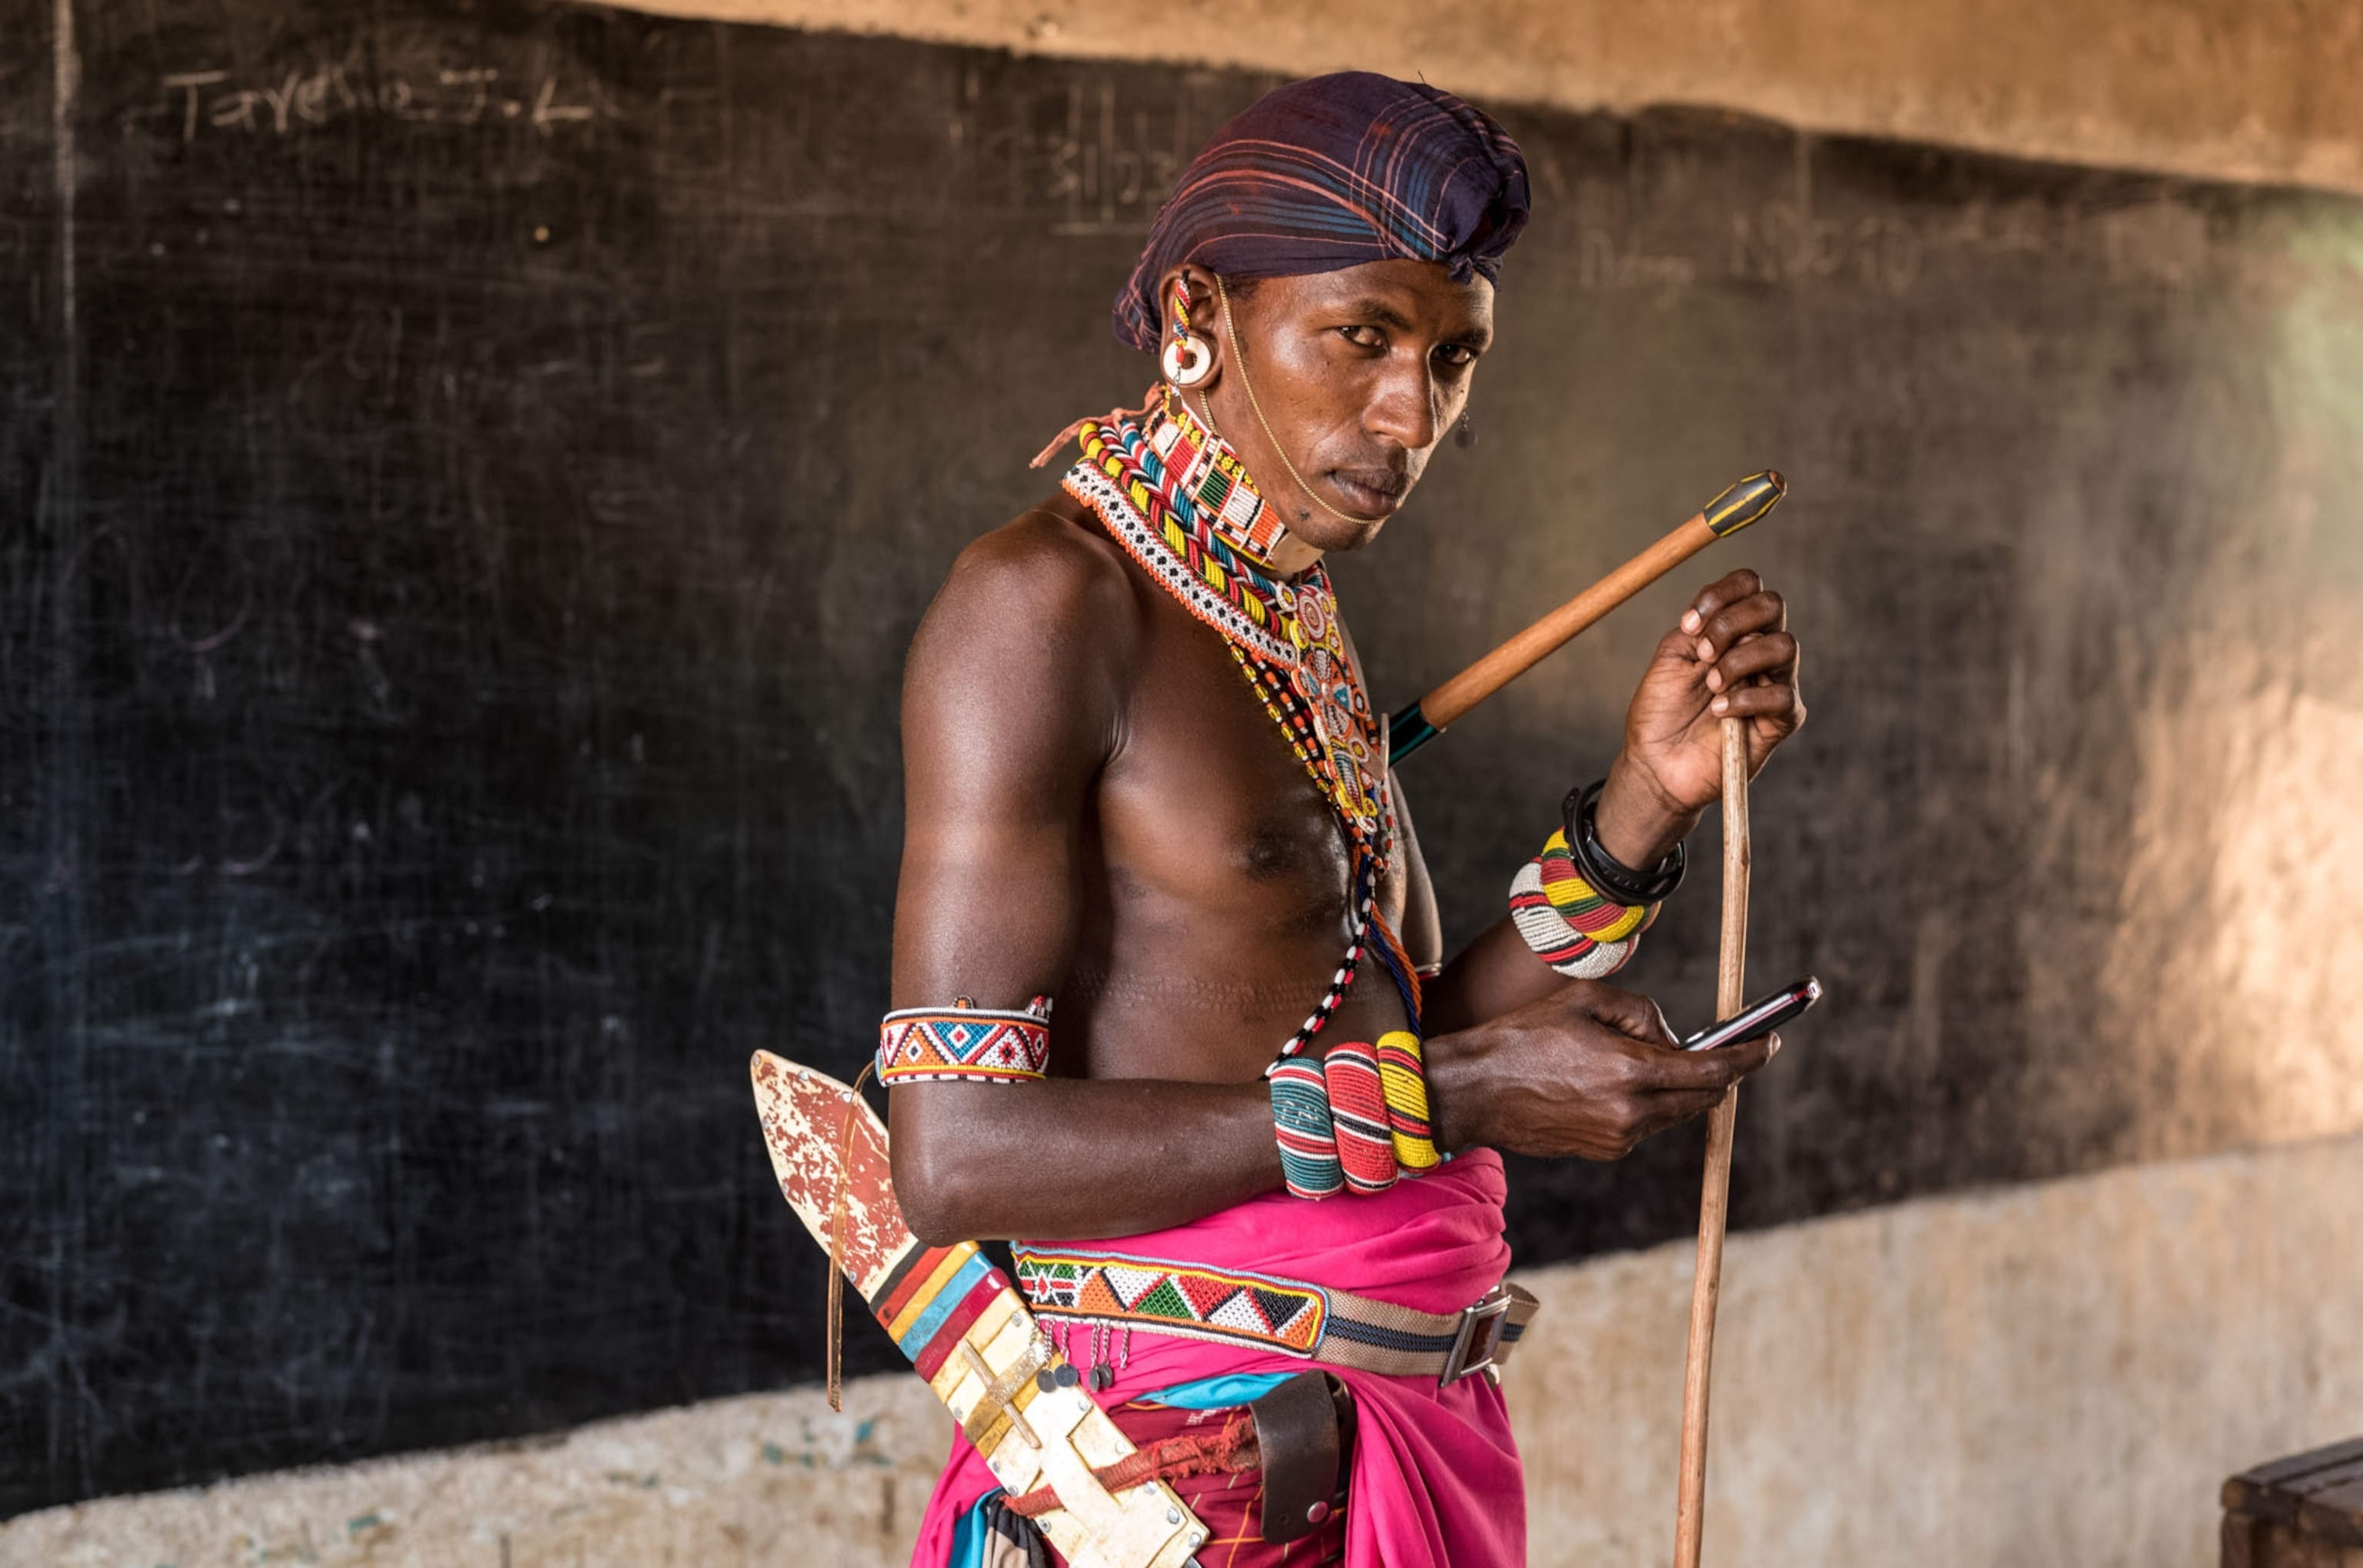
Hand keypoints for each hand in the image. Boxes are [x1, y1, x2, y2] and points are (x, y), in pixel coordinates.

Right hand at [1428, 980, 1778, 1160]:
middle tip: (1723, 1045)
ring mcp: (1621, 1138)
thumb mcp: (1585, 999)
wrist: (1475, 1092)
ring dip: (1679, 1085)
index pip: (1714, 1069)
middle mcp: (1632, 1112)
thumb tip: (1673, 1039)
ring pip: (1678, 1111)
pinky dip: (1649, 1102)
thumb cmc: (1524, 1036)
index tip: (1770, 1041)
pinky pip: (1648, 1124)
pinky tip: (1613, 1081)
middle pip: (1705, 1095)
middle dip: (1720, 1070)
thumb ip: (1643, 1012)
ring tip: (1640, 1056)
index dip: (1750, 1055)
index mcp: (1630, 1071)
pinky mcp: (1607, 1151)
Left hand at [1593, 569, 1803, 866]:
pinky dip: (1745, 699)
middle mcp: (1757, 650)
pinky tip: (1719, 711)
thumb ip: (1697, 629)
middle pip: (1772, 606)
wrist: (1655, 763)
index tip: (1689, 623)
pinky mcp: (1780, 720)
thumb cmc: (1660, 711)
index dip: (1723, 593)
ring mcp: (1773, 683)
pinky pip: (1782, 696)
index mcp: (1731, 630)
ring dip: (1740, 660)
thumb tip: (1727, 619)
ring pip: (1784, 646)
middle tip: (1703, 654)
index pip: (1749, 587)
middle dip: (1732, 622)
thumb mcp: (1671, 658)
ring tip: (1711, 685)